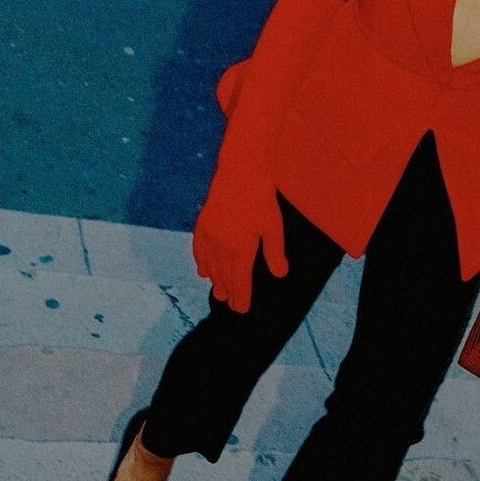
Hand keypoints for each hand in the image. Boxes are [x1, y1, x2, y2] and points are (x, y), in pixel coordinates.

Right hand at [192, 182, 288, 314]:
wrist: (239, 170)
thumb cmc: (260, 197)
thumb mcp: (273, 226)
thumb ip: (275, 252)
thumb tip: (279, 275)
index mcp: (241, 248)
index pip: (240, 281)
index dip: (241, 297)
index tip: (241, 310)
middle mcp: (222, 246)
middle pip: (224, 276)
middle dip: (228, 292)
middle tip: (230, 304)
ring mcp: (209, 235)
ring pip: (210, 266)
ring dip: (215, 280)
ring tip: (218, 293)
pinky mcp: (202, 224)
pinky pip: (199, 251)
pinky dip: (202, 263)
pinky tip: (204, 271)